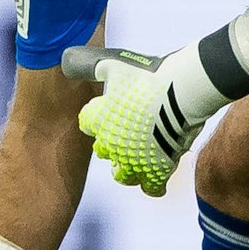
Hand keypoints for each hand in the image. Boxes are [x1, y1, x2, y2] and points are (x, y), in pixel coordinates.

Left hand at [61, 44, 203, 197]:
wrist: (180, 91)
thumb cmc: (148, 76)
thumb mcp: (115, 66)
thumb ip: (92, 67)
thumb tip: (68, 61)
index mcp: (98, 120)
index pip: (87, 123)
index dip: (96, 117)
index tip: (107, 110)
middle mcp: (111, 145)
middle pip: (103, 151)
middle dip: (112, 143)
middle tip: (128, 130)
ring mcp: (134, 161)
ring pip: (123, 175)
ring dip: (127, 167)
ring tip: (138, 156)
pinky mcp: (157, 170)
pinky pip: (151, 187)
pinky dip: (154, 184)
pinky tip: (158, 175)